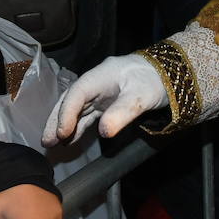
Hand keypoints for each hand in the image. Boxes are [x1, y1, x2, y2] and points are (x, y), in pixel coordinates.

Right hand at [41, 53, 165, 145]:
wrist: (172, 75)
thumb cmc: (155, 80)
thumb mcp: (141, 96)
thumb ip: (122, 113)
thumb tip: (104, 132)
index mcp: (101, 75)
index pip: (77, 94)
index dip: (66, 113)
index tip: (62, 132)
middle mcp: (97, 82)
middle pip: (71, 100)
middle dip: (57, 119)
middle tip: (47, 141)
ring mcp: (101, 93)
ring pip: (77, 109)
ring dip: (65, 125)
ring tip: (53, 143)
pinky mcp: (107, 102)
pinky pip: (87, 115)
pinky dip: (78, 126)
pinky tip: (71, 138)